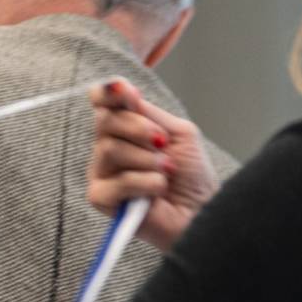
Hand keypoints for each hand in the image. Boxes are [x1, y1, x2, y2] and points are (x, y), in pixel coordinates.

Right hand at [87, 80, 216, 250]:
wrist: (201, 211)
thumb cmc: (191, 176)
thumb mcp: (177, 133)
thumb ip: (148, 113)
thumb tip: (123, 89)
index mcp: (123, 129)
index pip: (101, 102)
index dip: (107, 93)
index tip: (127, 92)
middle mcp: (106, 148)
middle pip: (105, 122)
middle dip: (139, 129)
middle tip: (163, 143)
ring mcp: (101, 173)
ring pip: (109, 150)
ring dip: (148, 160)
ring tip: (166, 172)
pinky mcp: (100, 199)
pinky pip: (116, 182)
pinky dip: (146, 183)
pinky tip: (158, 190)